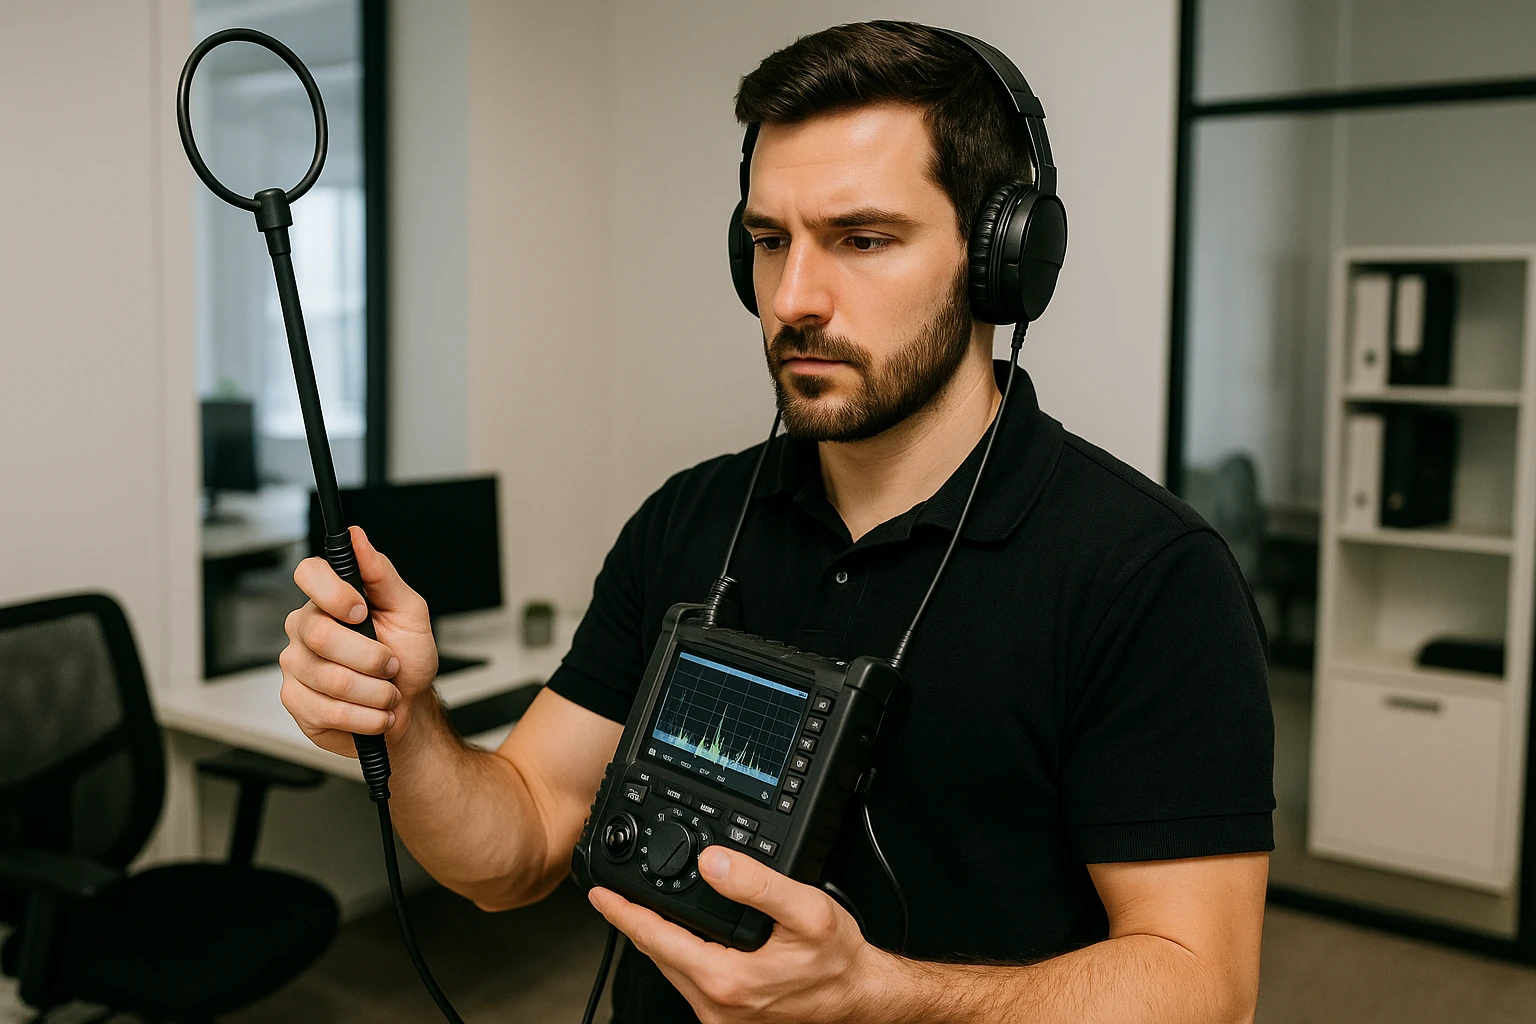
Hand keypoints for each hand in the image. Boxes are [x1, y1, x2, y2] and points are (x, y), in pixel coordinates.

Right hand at [279, 525, 439, 756]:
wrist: (409, 707)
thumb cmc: (408, 657)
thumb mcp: (408, 611)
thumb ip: (382, 574)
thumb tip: (358, 537)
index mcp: (329, 599)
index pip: (308, 573)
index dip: (333, 592)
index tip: (362, 611)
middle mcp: (304, 628)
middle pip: (320, 635)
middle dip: (371, 657)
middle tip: (391, 664)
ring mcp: (296, 665)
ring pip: (329, 678)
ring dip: (375, 691)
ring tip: (388, 693)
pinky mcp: (296, 702)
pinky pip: (327, 710)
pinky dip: (365, 717)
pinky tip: (376, 714)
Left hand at [589, 846, 899, 1023]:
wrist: (861, 999)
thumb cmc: (837, 961)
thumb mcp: (807, 911)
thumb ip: (757, 884)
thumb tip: (714, 861)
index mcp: (726, 980)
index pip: (656, 939)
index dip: (624, 913)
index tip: (600, 894)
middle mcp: (716, 1006)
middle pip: (659, 957)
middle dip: (637, 923)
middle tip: (618, 894)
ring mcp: (721, 1018)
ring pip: (673, 972)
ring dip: (659, 941)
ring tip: (647, 910)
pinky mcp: (729, 1020)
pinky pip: (692, 984)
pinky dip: (682, 956)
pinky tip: (688, 938)